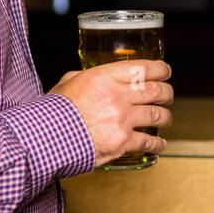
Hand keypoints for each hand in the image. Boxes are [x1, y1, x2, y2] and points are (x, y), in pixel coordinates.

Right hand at [48, 60, 172, 167]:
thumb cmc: (53, 112)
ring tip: (166, 119)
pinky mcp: (123, 142)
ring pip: (158, 115)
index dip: (161, 69)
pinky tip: (160, 145)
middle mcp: (117, 96)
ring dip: (166, 118)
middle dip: (167, 93)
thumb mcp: (67, 83)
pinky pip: (149, 142)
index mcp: (104, 77)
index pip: (143, 67)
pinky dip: (158, 144)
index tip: (166, 72)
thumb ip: (83, 76)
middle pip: (156, 90)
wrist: (45, 139)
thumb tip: (90, 75)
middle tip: (168, 96)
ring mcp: (122, 119)